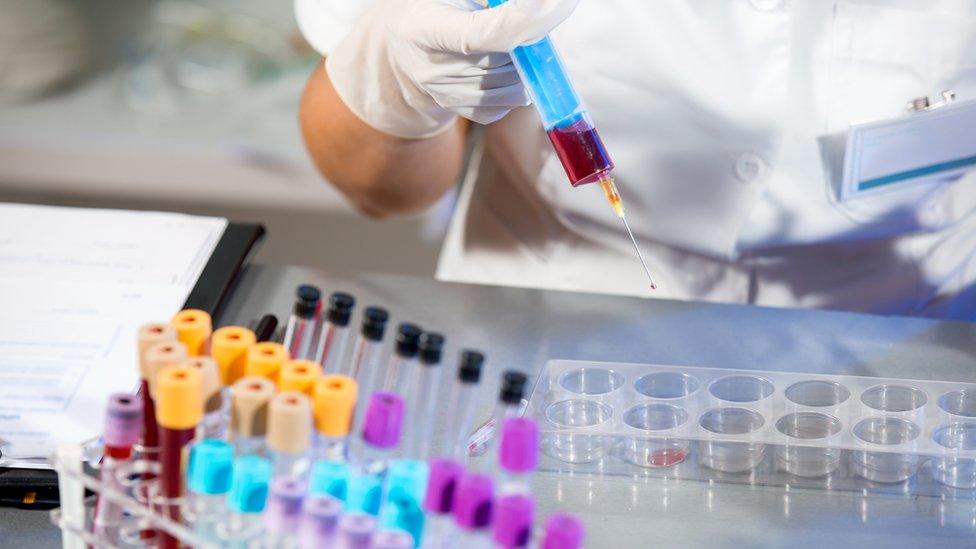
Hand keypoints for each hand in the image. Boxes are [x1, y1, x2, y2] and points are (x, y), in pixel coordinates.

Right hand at [326, 0, 579, 137]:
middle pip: (502, 61)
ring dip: (523, 61)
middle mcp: (430, 70)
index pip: (476, 35)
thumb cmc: (435, 5)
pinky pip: (510, 102)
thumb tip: (537, 4)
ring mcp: (446, 97)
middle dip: (524, 38)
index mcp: (422, 30)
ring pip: (513, 84)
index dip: (517, 23)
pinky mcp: (464, 113)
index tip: (551, 5)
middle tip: (524, 16)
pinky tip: (500, 62)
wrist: (405, 46)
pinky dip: (518, 82)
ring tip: (505, 40)